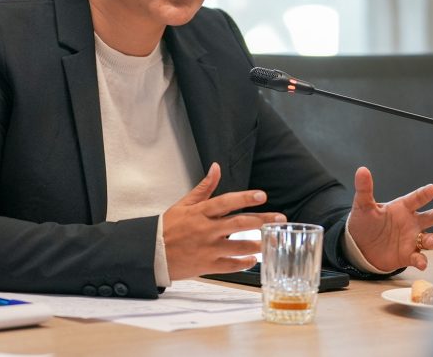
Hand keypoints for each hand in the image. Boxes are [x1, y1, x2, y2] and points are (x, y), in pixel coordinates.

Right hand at [163, 162, 285, 279]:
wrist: (152, 252)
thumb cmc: (168, 226)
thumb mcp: (184, 203)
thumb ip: (204, 187)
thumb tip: (216, 167)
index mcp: (200, 212)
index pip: (226, 202)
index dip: (245, 198)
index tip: (262, 196)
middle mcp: (206, 230)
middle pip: (238, 224)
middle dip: (261, 221)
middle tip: (280, 219)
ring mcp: (207, 249)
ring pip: (237, 246)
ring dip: (257, 244)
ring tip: (272, 241)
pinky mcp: (207, 266)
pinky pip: (229, 266)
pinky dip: (243, 263)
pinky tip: (253, 259)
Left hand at [347, 166, 432, 271]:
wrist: (359, 246)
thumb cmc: (365, 221)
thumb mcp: (362, 205)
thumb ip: (364, 189)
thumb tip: (362, 170)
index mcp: (401, 208)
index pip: (416, 198)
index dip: (425, 194)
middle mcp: (411, 222)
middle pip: (431, 218)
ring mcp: (412, 239)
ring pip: (429, 239)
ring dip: (432, 240)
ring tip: (430, 241)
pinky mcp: (408, 256)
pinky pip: (419, 258)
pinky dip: (422, 260)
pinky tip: (421, 262)